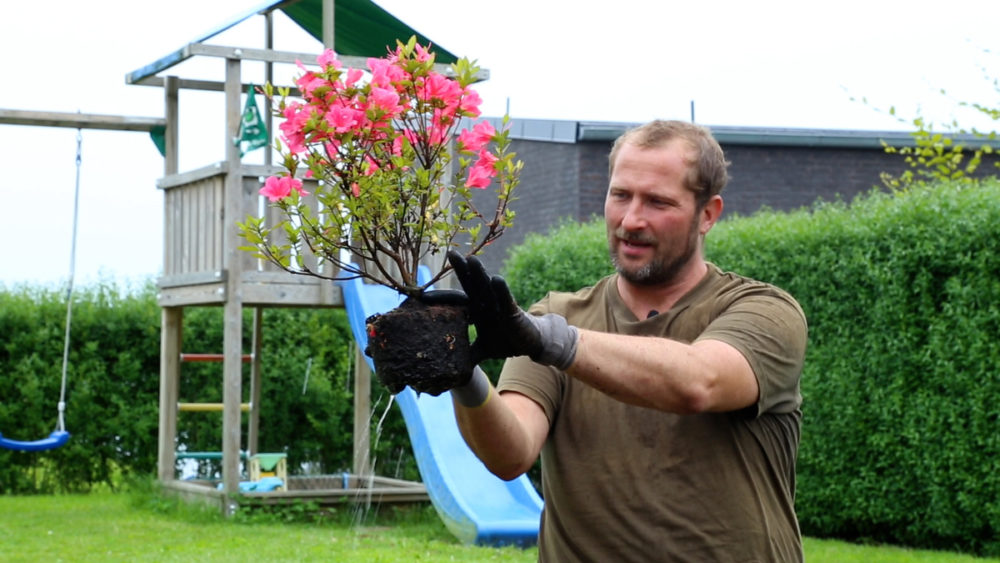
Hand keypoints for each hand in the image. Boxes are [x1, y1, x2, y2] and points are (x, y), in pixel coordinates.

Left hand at [447, 250, 577, 368]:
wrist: (531, 344)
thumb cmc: (506, 341)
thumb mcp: (483, 349)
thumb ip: (468, 354)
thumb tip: (451, 369)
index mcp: (477, 311)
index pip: (458, 300)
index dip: (443, 297)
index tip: (423, 295)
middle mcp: (486, 304)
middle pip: (472, 284)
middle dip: (462, 270)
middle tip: (451, 254)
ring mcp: (500, 305)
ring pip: (488, 287)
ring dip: (480, 274)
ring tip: (471, 259)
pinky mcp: (513, 311)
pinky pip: (506, 299)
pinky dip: (501, 290)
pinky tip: (496, 279)